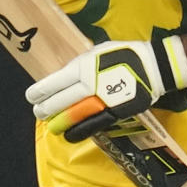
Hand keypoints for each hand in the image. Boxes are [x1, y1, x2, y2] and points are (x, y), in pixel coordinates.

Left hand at [26, 35, 186, 140]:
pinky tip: (69, 135)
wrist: (155, 66)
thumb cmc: (126, 54)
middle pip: (62, 100)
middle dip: (46, 108)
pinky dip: (79, 131)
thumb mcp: (99, 51)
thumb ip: (82, 62)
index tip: (31, 97)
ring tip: (51, 126)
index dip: (41, 91)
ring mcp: (103, 99)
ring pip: (75, 114)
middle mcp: (91, 83)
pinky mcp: (115, 112)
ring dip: (60, 122)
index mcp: (85, 66)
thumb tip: (66, 74)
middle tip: (38, 112)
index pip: (56, 81)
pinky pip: (93, 125)